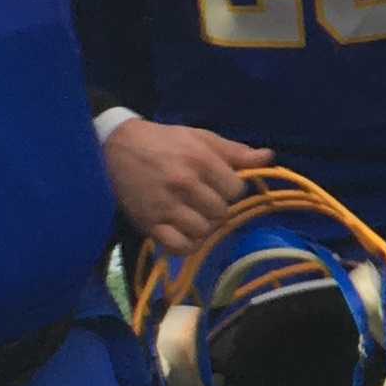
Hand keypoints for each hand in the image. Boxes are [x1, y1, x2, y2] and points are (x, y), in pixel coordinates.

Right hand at [105, 119, 266, 259]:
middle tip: (203, 200)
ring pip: (203, 231)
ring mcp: (165, 206)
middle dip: (216, 208)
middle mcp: (184, 184)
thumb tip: (269, 157)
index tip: (218, 185)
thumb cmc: (164, 141)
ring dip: (202, 226)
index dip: (230, 189)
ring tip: (192, 214)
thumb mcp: (200, 138)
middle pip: (221, 212)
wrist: (117, 146)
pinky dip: (186, 245)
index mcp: (200, 160)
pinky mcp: (149, 223)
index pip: (235, 190)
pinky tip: (183, 232)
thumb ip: (235, 151)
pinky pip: (179, 247)